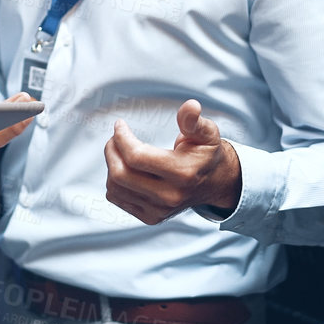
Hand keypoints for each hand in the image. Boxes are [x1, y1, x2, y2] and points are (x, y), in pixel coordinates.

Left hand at [103, 100, 241, 225]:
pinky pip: (117, 198)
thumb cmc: (205, 154)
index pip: (136, 157)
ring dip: (111, 164)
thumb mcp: (207, 133)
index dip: (121, 137)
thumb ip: (194, 120)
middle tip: (115, 138)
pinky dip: (114, 181)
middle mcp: (170, 196)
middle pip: (120, 174)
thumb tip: (190, 106)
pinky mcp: (150, 217)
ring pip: (115, 187)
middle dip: (111, 150)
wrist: (212, 183)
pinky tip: (125, 168)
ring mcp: (159, 210)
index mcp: (183, 173)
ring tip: (119, 150)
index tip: (120, 125)